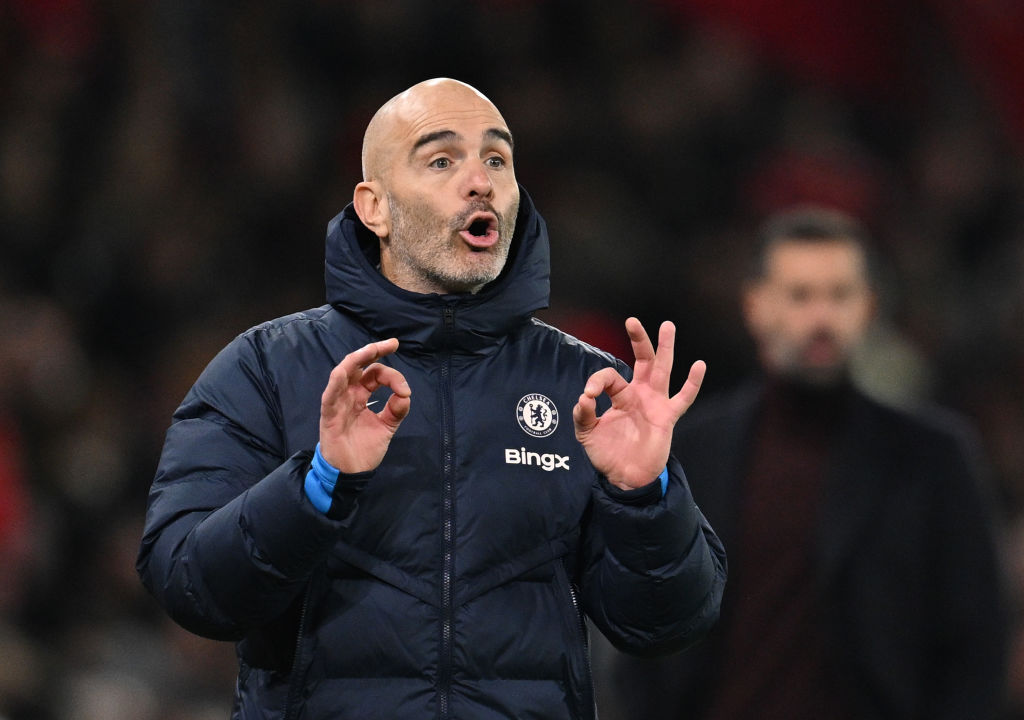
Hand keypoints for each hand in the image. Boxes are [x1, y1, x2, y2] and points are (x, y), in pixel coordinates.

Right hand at [319, 338, 411, 472]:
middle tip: (392, 343)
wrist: (350, 473)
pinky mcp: (328, 414)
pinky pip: (330, 395)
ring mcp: (338, 402)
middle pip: (359, 365)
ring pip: (343, 373)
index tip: (405, 391)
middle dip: (375, 350)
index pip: (375, 374)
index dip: (392, 376)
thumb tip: (405, 394)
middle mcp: (349, 394)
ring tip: (372, 349)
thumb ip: (396, 409)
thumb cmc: (364, 449)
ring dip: (357, 359)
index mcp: (361, 395)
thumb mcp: (387, 427)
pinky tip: (344, 371)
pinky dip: (336, 382)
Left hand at [573, 318, 704, 490]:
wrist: (624, 477)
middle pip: (642, 360)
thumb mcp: (587, 433)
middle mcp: (640, 394)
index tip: (588, 395)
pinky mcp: (667, 417)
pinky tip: (699, 365)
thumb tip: (584, 397)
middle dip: (639, 340)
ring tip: (667, 326)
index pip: (610, 376)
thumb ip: (584, 414)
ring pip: (663, 370)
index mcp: (621, 395)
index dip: (597, 381)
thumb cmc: (607, 452)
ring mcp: (655, 404)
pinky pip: (683, 398)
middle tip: (632, 321)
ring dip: (665, 348)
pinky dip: (692, 383)